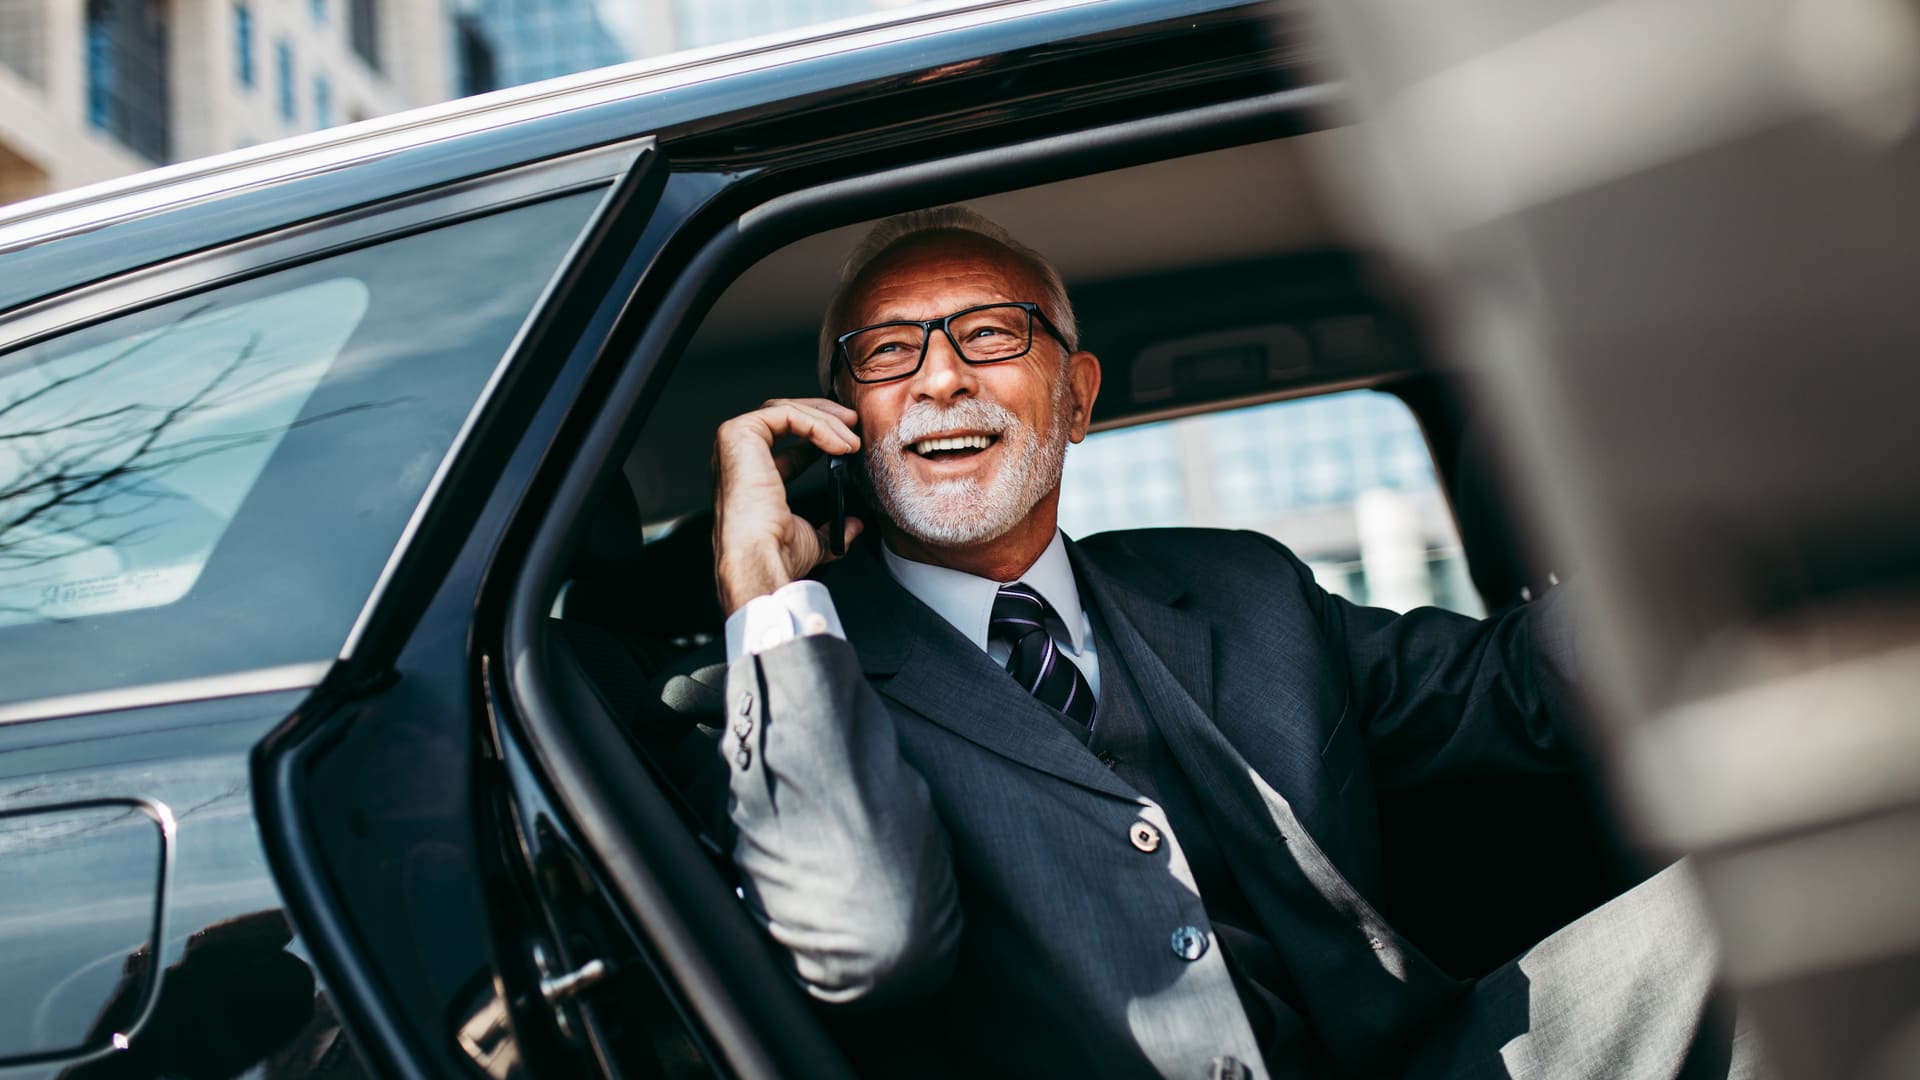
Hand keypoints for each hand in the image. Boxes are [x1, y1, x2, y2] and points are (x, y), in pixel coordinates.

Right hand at [712, 397, 864, 614]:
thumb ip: (832, 530)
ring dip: (826, 420)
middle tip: (853, 424)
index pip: (784, 440)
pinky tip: (839, 444)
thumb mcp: (813, 540)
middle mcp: (739, 456)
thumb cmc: (774, 553)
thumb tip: (853, 526)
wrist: (760, 557)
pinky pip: (786, 414)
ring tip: (852, 440)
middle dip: (823, 416)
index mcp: (751, 475)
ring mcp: (735, 442)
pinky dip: (817, 424)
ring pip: (786, 410)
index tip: (847, 442)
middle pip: (783, 415)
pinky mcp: (738, 433)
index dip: (818, 434)